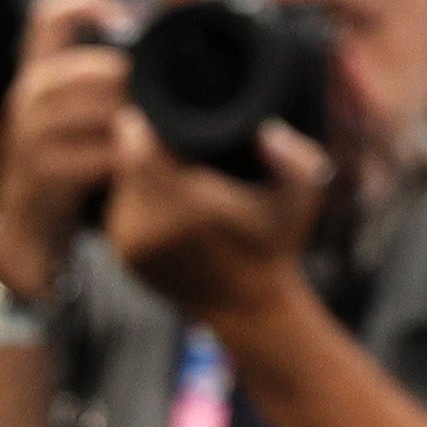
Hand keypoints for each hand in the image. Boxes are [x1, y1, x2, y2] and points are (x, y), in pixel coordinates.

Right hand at [0, 0, 135, 288]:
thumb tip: (160, 51)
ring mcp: (32, 133)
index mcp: (39, 73)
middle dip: (138, 84)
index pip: (50, 15)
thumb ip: (105, 84)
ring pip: (103, 105)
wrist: (23, 232)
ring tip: (158, 134)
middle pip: (96, 65)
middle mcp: (29, 94)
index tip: (129, 23)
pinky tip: (142, 165)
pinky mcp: (43, 171)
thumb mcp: (73, 116)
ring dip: (139, 119)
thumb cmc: (63, 167)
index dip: (91, 4)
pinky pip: (101, 153)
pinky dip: (130, 157)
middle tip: (166, 103)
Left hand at [105, 106, 329, 334]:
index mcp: (187, 206)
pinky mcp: (123, 254)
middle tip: (174, 133)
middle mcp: (148, 225)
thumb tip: (263, 130)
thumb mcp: (304, 196)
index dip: (152, 124)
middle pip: (127, 160)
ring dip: (142, 170)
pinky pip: (122, 207)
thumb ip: (293, 156)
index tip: (175, 117)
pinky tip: (169, 194)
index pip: (138, 146)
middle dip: (147, 144)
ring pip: (122, 183)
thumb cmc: (277, 244)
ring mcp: (130, 243)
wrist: (250, 308)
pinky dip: (139, 196)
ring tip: (176, 164)